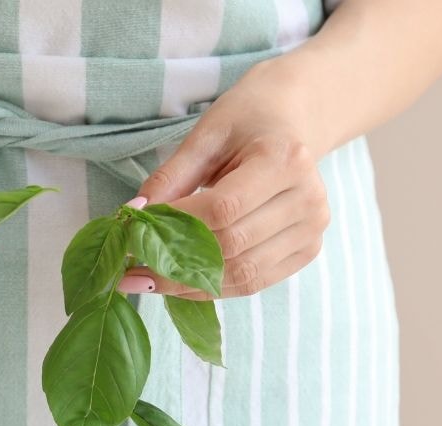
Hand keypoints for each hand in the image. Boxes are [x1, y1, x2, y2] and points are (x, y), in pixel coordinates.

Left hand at [122, 60, 330, 300]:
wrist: (293, 122)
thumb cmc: (247, 121)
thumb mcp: (207, 135)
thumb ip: (172, 176)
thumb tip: (133, 215)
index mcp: (286, 159)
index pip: (223, 208)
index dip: (175, 226)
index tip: (133, 233)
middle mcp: (308, 199)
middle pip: (232, 246)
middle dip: (175, 260)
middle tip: (129, 266)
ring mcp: (312, 229)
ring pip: (242, 274)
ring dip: (188, 284)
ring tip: (146, 280)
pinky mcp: (308, 250)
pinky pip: (254, 282)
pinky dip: (212, 288)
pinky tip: (178, 284)